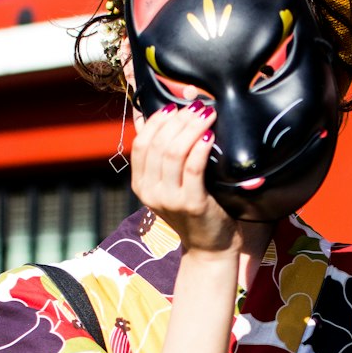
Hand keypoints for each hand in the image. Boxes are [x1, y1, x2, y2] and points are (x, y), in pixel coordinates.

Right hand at [130, 102, 238, 257]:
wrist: (210, 247)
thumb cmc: (194, 209)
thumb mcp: (170, 183)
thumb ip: (161, 154)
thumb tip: (154, 116)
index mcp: (140, 184)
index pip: (141, 143)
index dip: (156, 120)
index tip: (174, 106)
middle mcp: (150, 192)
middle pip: (157, 144)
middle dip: (177, 120)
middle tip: (196, 105)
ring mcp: (169, 200)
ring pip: (173, 153)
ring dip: (190, 128)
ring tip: (206, 114)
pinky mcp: (192, 204)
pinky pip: (193, 168)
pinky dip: (200, 147)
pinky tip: (209, 135)